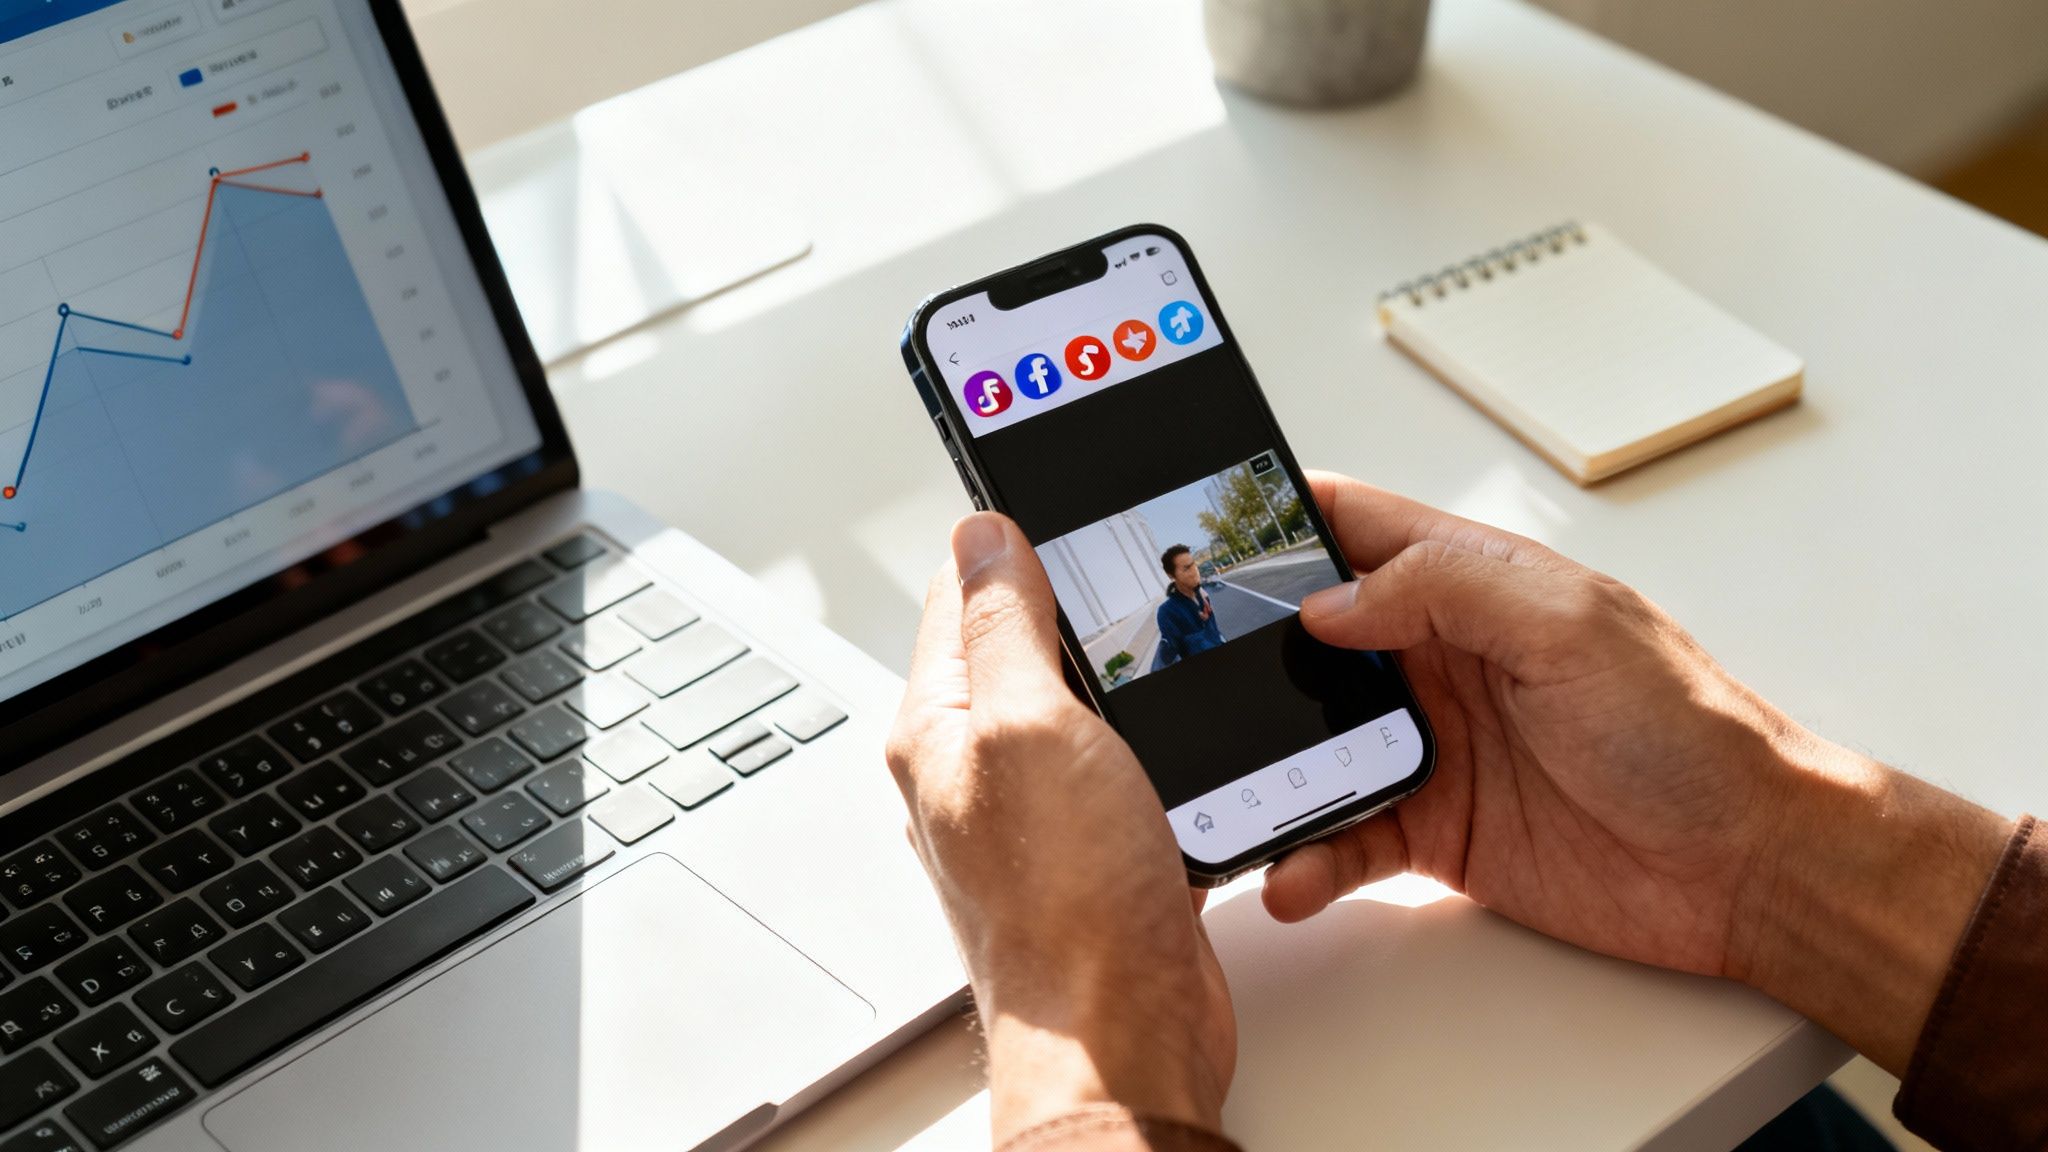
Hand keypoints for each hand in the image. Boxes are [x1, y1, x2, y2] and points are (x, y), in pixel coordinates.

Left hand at [885, 514, 1234, 1140]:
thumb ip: (1002, 624)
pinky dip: (1156, 734)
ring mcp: (1037, 807)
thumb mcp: (1030, 726)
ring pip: (1081, 700)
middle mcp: (977, 763)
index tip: (1057, 493)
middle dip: (1078, 598)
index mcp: (940, 724)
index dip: (1010, 537)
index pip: (958, 590)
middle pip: (1022, 640)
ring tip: (1162, 639)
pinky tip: (1187, 723)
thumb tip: (984, 534)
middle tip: (1129, 562)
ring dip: (1124, 669)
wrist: (1120, 1032)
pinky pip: (1122, 760)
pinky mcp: (1096, 843)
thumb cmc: (1065, 905)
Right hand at [1267, 473, 2009, 1071]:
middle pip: (1307, 638)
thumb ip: (1446, 588)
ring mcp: (1432, 744)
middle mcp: (1441, 657)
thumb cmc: (1692, 734)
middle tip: (1178, 679)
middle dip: (1241, 653)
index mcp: (1473, 585)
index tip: (1201, 529)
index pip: (1352, 525)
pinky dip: (1309, 855)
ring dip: (1263, 766)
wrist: (1751, 868)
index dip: (1278, 519)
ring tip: (1219, 790)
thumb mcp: (1571, 625)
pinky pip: (1345, 836)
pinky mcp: (1435, 830)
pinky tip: (1292, 871)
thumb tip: (1331, 602)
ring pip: (1310, 741)